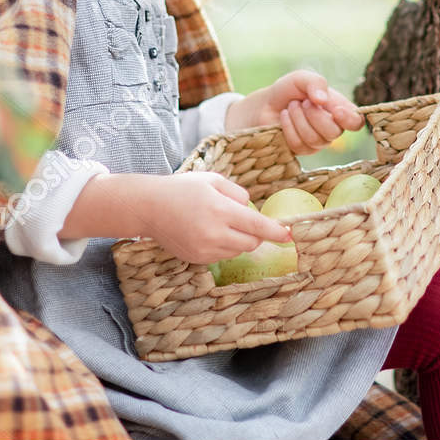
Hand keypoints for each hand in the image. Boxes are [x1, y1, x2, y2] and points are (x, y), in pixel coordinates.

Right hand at [133, 171, 293, 264]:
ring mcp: (204, 250)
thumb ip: (238, 194)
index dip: (277, 232)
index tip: (290, 235)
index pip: (258, 226)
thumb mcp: (213, 180)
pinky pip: (222, 256)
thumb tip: (252, 210)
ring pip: (237, 251)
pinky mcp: (197, 259)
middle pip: (251, 243)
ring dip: (239, 240)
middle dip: (256, 234)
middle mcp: (214, 234)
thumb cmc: (183, 188)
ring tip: (219, 222)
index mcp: (221, 210)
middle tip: (246, 220)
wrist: (149, 207)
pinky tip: (208, 231)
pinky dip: (224, 246)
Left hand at [228, 69, 366, 154]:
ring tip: (291, 107)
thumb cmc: (289, 90)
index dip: (349, 120)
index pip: (356, 122)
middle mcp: (332, 127)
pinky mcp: (302, 150)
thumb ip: (315, 82)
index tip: (336, 111)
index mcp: (339, 109)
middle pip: (334, 133)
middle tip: (303, 102)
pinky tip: (284, 117)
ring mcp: (317, 141)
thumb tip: (323, 100)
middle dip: (314, 116)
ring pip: (315, 140)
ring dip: (299, 119)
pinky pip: (299, 145)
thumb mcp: (301, 78)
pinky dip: (288, 128)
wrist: (266, 104)